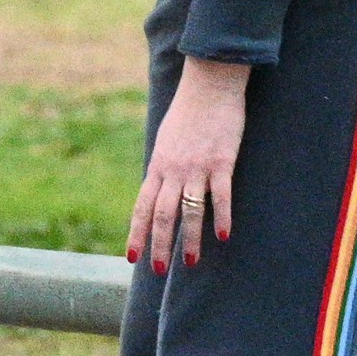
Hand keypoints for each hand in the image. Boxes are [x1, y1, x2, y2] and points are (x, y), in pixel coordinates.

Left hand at [127, 57, 249, 272]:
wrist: (209, 85)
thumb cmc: (188, 113)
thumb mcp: (166, 141)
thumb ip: (163, 168)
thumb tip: (158, 190)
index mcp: (157, 167)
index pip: (142, 207)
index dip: (137, 234)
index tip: (132, 257)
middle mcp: (173, 170)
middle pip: (162, 215)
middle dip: (159, 244)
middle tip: (158, 269)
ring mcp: (197, 167)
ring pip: (190, 210)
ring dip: (189, 239)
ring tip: (190, 263)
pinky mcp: (222, 161)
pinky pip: (220, 195)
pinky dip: (221, 217)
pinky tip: (224, 236)